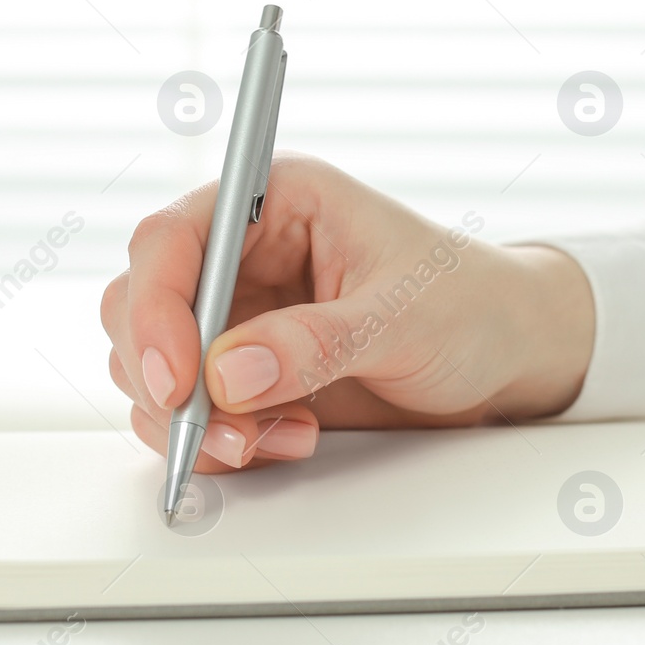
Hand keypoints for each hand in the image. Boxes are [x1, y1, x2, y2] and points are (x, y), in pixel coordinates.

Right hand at [100, 153, 594, 471]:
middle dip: (167, 378)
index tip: (177, 376)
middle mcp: (242, 256)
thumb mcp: (403, 318)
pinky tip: (288, 439)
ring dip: (197, 420)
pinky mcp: (245, 374)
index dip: (156, 306)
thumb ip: (314, 343)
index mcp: (276, 203)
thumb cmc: (470, 304)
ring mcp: (237, 318)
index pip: (171, 238)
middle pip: (138, 306)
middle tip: (220, 430)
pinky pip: (190, 413)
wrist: (507, 356)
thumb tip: (229, 372)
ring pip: (153, 368)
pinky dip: (220, 442)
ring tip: (279, 436)